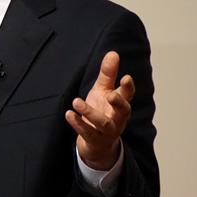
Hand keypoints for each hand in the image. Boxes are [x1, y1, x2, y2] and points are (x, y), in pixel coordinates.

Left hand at [66, 51, 134, 170]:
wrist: (98, 144)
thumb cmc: (102, 112)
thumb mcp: (103, 91)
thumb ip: (108, 74)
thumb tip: (113, 53)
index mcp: (119, 104)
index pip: (127, 95)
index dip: (128, 87)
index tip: (126, 77)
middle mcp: (117, 118)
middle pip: (123, 112)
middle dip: (119, 103)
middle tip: (111, 95)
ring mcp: (107, 131)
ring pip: (103, 124)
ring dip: (90, 113)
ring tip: (76, 101)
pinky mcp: (94, 140)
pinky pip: (87, 133)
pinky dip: (78, 124)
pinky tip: (69, 114)